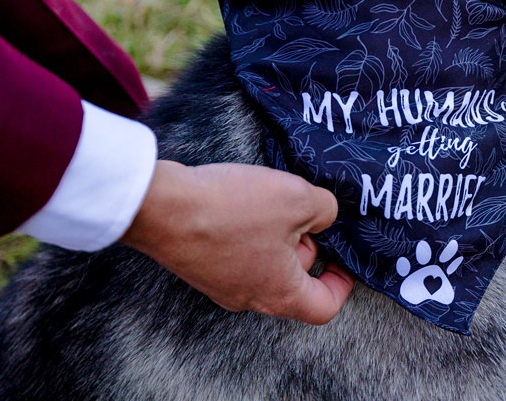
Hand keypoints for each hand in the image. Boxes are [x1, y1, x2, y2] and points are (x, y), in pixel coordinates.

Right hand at [121, 161, 354, 323]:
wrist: (160, 206)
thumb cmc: (231, 209)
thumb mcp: (298, 198)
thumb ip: (325, 210)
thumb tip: (322, 217)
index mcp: (279, 294)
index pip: (323, 307)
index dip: (341, 283)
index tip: (344, 258)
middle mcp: (249, 297)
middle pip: (293, 281)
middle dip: (306, 245)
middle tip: (303, 211)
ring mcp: (220, 283)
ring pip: (266, 263)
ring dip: (277, 232)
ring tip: (271, 199)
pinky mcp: (200, 263)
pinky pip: (238, 250)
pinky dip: (250, 227)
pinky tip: (243, 198)